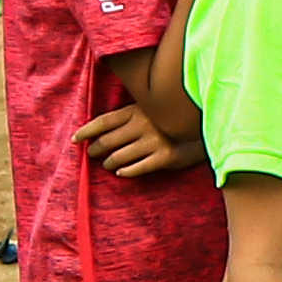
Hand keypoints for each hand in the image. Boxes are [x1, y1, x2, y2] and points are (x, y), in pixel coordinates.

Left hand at [76, 100, 193, 179]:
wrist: (207, 128)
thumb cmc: (174, 118)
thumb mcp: (153, 109)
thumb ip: (132, 116)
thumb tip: (103, 130)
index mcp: (137, 110)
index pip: (103, 122)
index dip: (86, 131)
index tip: (74, 139)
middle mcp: (144, 124)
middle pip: (108, 141)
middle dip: (96, 150)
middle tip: (92, 154)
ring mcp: (155, 141)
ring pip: (120, 157)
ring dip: (110, 162)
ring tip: (108, 164)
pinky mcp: (166, 157)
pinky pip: (139, 168)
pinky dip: (126, 171)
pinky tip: (121, 172)